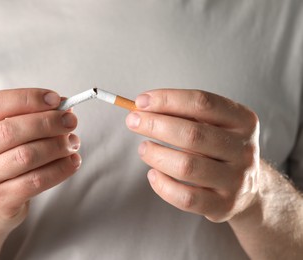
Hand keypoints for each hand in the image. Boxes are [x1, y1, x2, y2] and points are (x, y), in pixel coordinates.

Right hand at [0, 88, 81, 230]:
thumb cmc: (1, 160)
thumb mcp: (7, 134)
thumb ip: (31, 116)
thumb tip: (64, 106)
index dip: (29, 98)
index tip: (56, 100)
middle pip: (10, 130)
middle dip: (47, 122)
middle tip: (70, 121)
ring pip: (25, 156)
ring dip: (56, 146)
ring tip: (73, 142)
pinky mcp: (0, 200)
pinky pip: (36, 181)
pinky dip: (60, 169)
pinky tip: (73, 162)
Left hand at [126, 89, 259, 221]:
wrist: (247, 188)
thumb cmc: (217, 148)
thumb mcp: (212, 124)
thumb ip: (183, 113)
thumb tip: (143, 106)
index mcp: (243, 120)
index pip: (202, 103)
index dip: (168, 100)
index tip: (140, 101)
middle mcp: (243, 150)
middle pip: (193, 134)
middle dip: (155, 125)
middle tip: (133, 121)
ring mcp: (235, 180)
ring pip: (187, 166)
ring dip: (156, 155)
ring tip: (143, 148)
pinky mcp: (223, 206)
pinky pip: (186, 198)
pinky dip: (163, 185)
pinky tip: (153, 174)